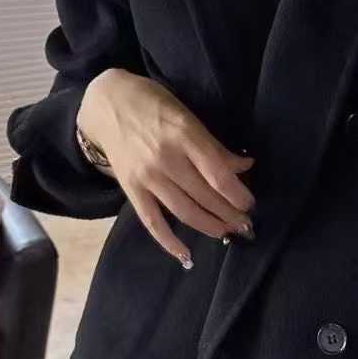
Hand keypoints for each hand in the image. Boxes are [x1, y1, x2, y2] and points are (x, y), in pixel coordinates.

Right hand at [77, 67, 255, 266]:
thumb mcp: (188, 116)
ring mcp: (147, 177)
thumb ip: (214, 146)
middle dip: (230, 214)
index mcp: (184, 136)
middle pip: (205, 196)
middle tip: (245, 224)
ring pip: (185, 212)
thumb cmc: (154, 105)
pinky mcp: (131, 189)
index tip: (250, 204)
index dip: (238, 194)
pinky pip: (152, 222)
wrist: (107, 103)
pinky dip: (169, 242)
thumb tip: (245, 166)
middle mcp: (166, 159)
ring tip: (227, 232)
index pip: (218, 175)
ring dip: (210, 226)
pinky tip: (186, 255)